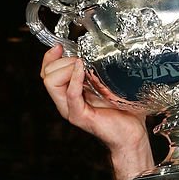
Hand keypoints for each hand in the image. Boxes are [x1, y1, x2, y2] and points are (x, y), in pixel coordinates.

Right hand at [41, 45, 153, 176]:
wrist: (132, 133)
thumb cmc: (124, 109)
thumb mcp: (109, 83)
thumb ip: (100, 69)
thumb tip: (100, 49)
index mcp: (70, 91)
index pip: (47, 72)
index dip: (50, 57)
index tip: (59, 46)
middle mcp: (66, 100)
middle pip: (46, 74)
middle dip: (62, 61)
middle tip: (81, 61)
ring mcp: (71, 109)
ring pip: (51, 82)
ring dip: (66, 68)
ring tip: (84, 67)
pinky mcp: (79, 116)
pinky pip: (71, 95)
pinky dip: (75, 79)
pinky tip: (83, 70)